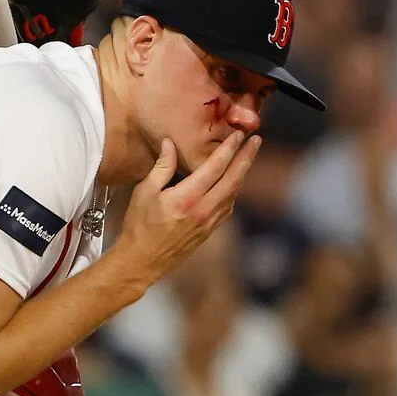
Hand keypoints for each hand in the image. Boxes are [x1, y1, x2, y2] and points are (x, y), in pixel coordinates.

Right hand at [115, 132, 260, 283]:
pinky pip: (228, 207)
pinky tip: (233, 183)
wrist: (142, 260)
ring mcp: (209, 222)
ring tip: (247, 158)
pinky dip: (233, 191)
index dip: (229, 149)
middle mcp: (203, 209)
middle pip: (233, 179)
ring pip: (233, 193)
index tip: (239, 135)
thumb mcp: (145, 191)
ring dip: (242, 174)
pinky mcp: (209, 231)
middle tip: (257, 141)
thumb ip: (161, 166)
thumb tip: (170, 143)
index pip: (215, 167)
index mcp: (187, 197)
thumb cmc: (139, 225)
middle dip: (246, 158)